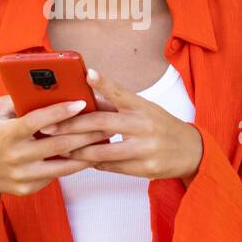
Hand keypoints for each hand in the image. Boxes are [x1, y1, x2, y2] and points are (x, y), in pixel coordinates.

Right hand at [0, 93, 110, 199]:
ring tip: (104, 142)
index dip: (60, 112)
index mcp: (7, 134)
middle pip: (58, 144)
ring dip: (86, 153)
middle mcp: (15, 156)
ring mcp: (22, 175)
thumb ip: (19, 100)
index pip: (37, 121)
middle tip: (107, 123)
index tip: (81, 103)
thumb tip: (47, 87)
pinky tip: (88, 156)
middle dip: (86, 133)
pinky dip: (72, 166)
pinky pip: (55, 176)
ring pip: (62, 165)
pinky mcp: (27, 188)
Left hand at [41, 67, 203, 182]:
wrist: (191, 151)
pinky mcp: (145, 168)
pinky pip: (112, 166)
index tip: (89, 73)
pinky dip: (94, 163)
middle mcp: (145, 125)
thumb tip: (88, 94)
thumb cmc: (162, 126)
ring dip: (78, 151)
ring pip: (103, 150)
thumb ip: (118, 104)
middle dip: (72, 126)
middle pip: (103, 123)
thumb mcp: (145, 109)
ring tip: (59, 148)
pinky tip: (80, 160)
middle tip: (49, 126)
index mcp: (143, 107)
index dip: (104, 83)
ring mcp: (145, 148)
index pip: (121, 92)